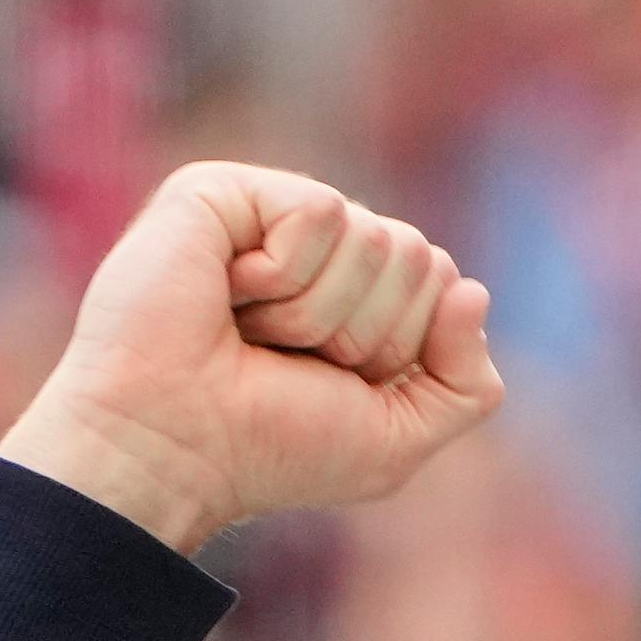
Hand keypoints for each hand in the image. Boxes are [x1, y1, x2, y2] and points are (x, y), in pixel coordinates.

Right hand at [0, 161, 504, 551]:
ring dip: (316, 313)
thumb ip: (466, 383)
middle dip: (363, 332)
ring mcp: (268, 213)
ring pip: (374, 236)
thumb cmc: (269, 448)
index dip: (398, 349)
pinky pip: (321, 212)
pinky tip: (227, 296)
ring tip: (248, 332)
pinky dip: (282, 276)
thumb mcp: (397, 439)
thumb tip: (471, 289)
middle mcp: (316, 247)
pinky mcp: (224, 190)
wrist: (170, 450)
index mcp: (356, 293)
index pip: (440, 282)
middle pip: (415, 256)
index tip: (326, 383)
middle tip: (283, 359)